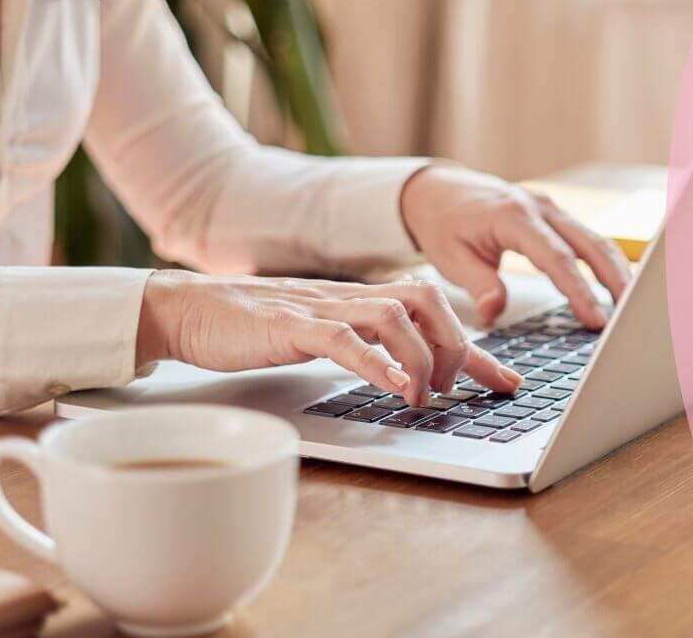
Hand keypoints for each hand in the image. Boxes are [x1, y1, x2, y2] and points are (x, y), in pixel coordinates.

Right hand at [135, 271, 522, 405]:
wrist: (186, 309)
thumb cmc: (247, 326)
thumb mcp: (316, 334)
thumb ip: (356, 344)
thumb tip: (397, 372)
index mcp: (358, 300)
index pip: (433, 313)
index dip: (477, 350)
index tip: (506, 382)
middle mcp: (347, 297)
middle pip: (427, 301)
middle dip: (456, 347)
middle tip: (454, 389)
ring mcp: (320, 307)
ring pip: (395, 314)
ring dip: (421, 358)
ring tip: (422, 396)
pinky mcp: (290, 325)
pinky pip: (343, 338)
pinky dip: (375, 361)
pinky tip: (391, 385)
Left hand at [400, 166, 631, 329]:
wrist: (437, 190)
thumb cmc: (443, 221)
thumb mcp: (450, 257)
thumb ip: (478, 285)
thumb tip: (494, 313)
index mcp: (513, 217)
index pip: (556, 259)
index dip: (579, 291)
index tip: (595, 319)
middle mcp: (539, 208)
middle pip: (590, 244)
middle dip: (615, 281)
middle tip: (630, 318)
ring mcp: (549, 208)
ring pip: (595, 239)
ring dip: (616, 272)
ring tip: (630, 307)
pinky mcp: (553, 214)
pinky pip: (586, 238)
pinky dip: (603, 262)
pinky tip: (615, 286)